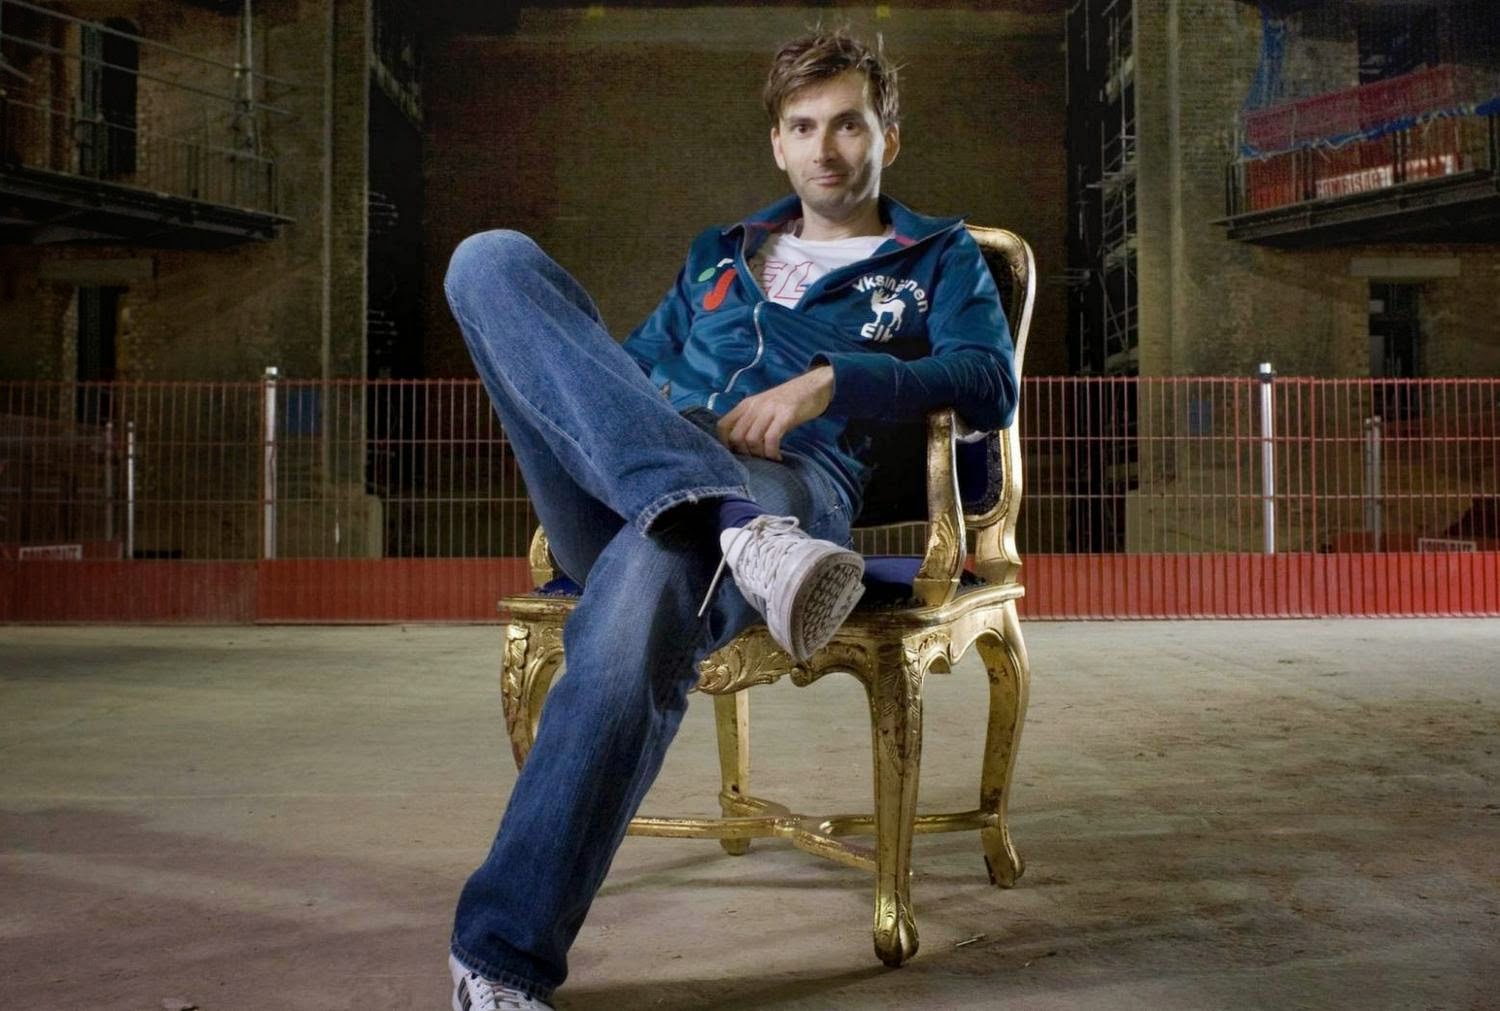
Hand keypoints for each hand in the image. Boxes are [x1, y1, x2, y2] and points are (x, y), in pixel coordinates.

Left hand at [717, 366, 833, 460]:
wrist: (814, 386)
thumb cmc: (789, 402)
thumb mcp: (764, 408)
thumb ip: (751, 421)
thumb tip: (740, 446)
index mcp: (746, 404)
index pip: (722, 426)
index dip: (725, 444)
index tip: (737, 455)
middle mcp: (754, 406)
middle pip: (736, 436)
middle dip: (745, 454)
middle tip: (758, 459)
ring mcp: (770, 409)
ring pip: (752, 439)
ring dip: (760, 455)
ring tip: (769, 459)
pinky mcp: (786, 414)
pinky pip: (771, 439)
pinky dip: (772, 453)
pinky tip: (778, 457)